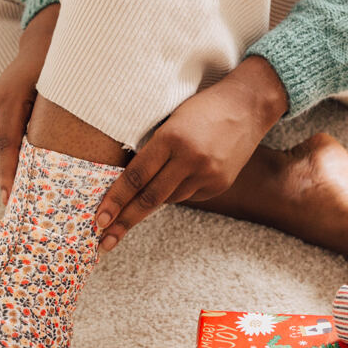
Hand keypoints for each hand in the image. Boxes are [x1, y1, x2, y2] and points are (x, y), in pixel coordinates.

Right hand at [0, 3, 59, 203]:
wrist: (43, 38)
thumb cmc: (63, 64)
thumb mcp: (68, 88)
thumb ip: (72, 118)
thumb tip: (90, 152)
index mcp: (12, 97)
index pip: (7, 143)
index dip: (8, 172)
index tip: (10, 196)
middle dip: (5, 179)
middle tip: (13, 207)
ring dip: (5, 170)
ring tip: (14, 198)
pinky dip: (7, 157)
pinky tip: (17, 176)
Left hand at [94, 56, 288, 250]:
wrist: (248, 106)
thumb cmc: (201, 108)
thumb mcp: (172, 121)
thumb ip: (153, 150)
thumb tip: (130, 184)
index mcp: (172, 138)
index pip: (135, 177)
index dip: (115, 200)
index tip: (99, 219)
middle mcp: (190, 159)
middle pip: (149, 199)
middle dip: (124, 222)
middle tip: (104, 241)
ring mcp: (207, 175)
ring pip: (168, 199)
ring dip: (150, 202)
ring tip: (135, 207)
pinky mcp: (219, 184)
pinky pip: (188, 196)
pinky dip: (176, 192)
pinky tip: (178, 179)